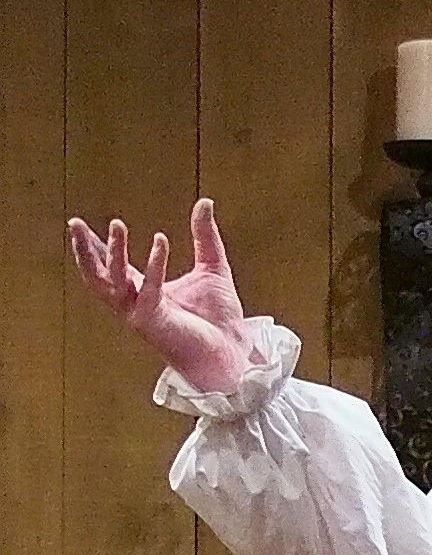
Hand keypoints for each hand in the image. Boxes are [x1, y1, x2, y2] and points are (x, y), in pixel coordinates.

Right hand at [68, 198, 252, 394]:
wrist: (234, 352)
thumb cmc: (220, 318)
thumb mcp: (212, 267)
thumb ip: (205, 236)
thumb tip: (204, 202)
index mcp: (144, 293)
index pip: (112, 267)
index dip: (96, 246)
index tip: (79, 225)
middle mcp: (136, 305)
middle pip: (98, 277)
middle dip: (85, 251)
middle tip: (74, 224)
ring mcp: (141, 316)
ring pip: (114, 284)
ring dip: (113, 254)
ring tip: (115, 226)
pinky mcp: (155, 324)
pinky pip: (149, 291)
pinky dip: (155, 265)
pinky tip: (161, 241)